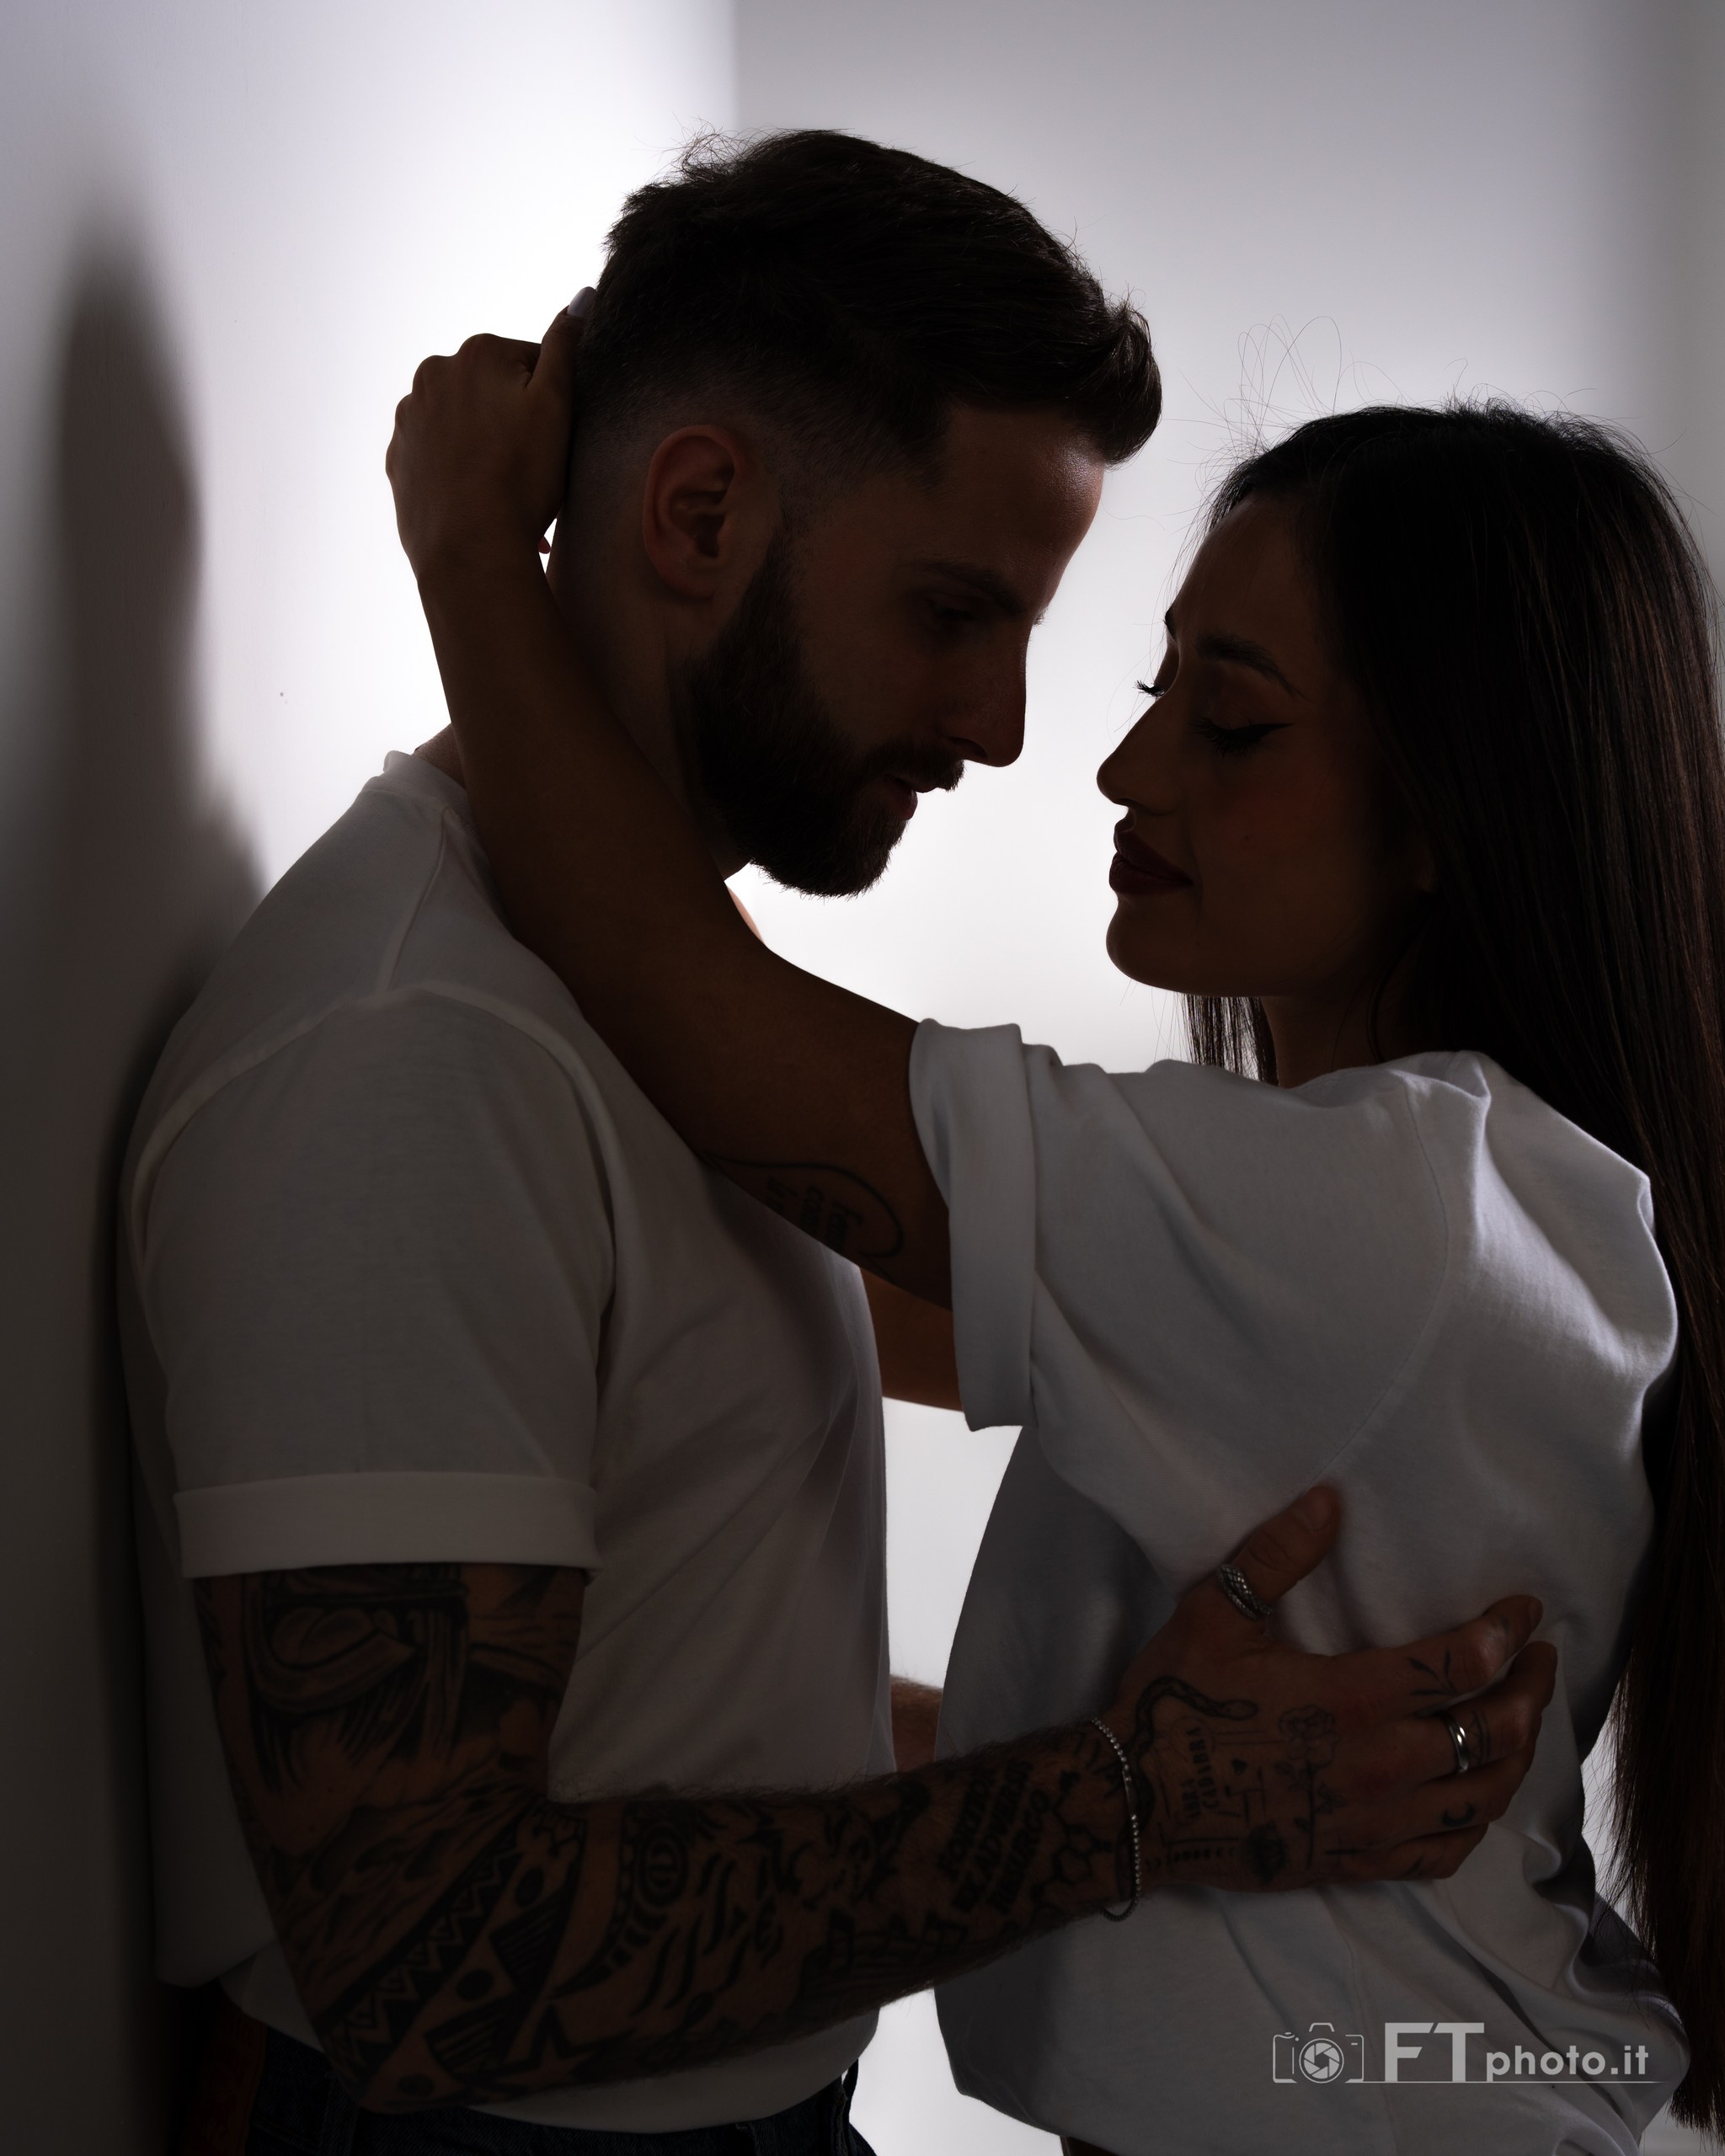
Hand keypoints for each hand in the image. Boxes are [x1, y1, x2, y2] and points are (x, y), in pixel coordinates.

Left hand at [385, 306, 582, 583]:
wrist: (468, 551)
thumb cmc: (520, 479)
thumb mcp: (558, 406)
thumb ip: (566, 346)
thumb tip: (582, 295)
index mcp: (475, 353)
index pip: (532, 365)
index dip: (553, 404)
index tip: (556, 440)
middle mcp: (432, 375)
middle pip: (493, 394)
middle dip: (515, 424)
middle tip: (535, 471)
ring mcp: (408, 419)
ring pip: (464, 427)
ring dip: (488, 450)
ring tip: (510, 494)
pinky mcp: (398, 461)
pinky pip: (439, 459)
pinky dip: (460, 475)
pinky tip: (482, 505)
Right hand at [1101, 1487, 1556, 1889]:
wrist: (1138, 1806)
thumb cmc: (1176, 1702)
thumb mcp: (1214, 1614)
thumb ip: (1278, 1554)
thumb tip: (1329, 1500)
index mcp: (1351, 1699)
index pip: (1463, 1663)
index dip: (1507, 1631)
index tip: (1527, 1609)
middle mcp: (1379, 1765)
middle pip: (1494, 1733)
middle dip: (1531, 1690)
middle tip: (1540, 1659)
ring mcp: (1373, 1822)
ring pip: (1483, 1797)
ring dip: (1519, 1757)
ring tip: (1525, 1722)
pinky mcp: (1358, 1861)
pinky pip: (1445, 1851)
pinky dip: (1477, 1822)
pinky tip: (1478, 1797)